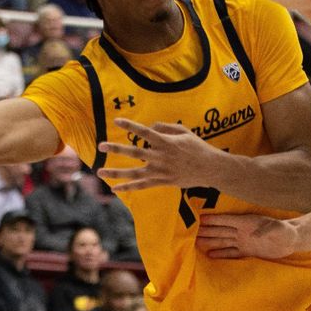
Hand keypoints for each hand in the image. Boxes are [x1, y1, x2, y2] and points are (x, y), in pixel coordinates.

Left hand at [96, 118, 220, 190]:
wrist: (211, 168)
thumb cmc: (198, 147)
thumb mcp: (184, 131)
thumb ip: (165, 127)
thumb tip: (150, 126)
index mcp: (166, 142)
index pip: (144, 132)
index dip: (130, 126)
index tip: (116, 121)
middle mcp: (161, 157)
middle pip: (135, 152)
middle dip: (117, 149)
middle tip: (101, 146)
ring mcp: (161, 171)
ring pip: (134, 173)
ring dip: (116, 172)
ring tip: (100, 171)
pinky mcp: (163, 182)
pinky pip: (142, 185)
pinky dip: (128, 187)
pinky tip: (115, 188)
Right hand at [196, 213, 296, 258]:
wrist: (292, 240)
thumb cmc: (285, 231)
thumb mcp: (278, 229)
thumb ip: (266, 230)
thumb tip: (254, 234)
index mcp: (247, 223)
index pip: (226, 221)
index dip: (213, 220)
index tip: (199, 219)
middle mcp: (242, 231)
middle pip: (220, 231)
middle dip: (206, 231)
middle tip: (191, 232)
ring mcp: (243, 241)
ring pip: (223, 241)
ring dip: (210, 242)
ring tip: (196, 243)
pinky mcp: (247, 251)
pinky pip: (231, 253)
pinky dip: (221, 254)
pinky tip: (211, 255)